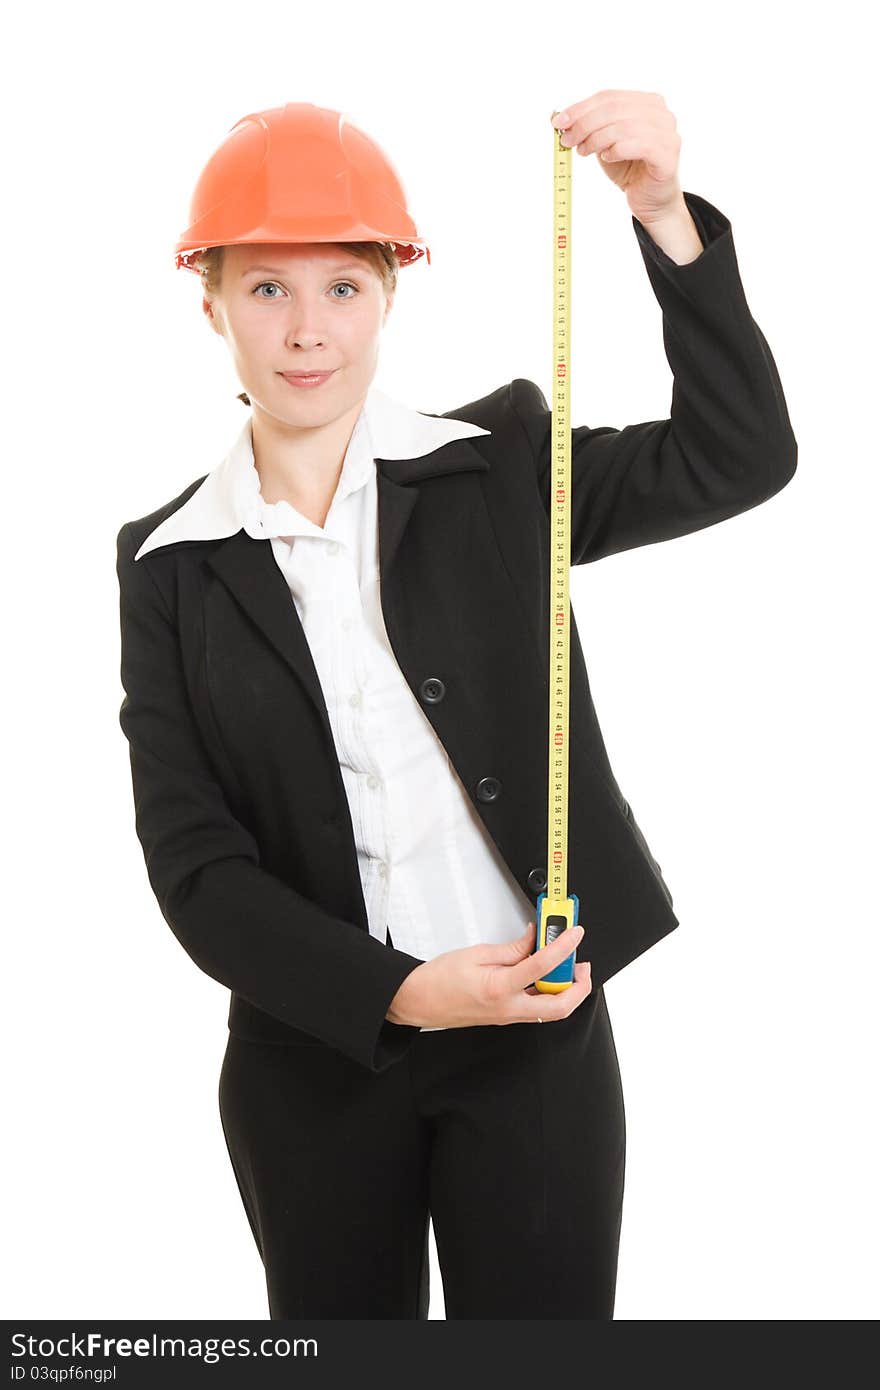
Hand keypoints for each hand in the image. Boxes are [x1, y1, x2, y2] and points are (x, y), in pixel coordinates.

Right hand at [386, 921, 591, 1028]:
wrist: (418, 1001)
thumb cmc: (439, 979)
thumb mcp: (477, 954)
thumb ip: (512, 948)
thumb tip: (534, 939)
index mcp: (500, 988)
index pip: (543, 967)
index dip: (564, 947)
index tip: (575, 933)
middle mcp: (508, 1008)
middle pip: (560, 1006)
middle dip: (579, 986)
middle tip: (581, 963)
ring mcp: (509, 1016)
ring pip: (551, 1011)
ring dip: (566, 990)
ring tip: (566, 966)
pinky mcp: (506, 1016)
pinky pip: (537, 1009)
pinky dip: (548, 992)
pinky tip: (545, 975)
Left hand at [551, 89, 683, 225]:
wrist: (649, 200)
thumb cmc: (628, 168)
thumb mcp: (603, 143)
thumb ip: (589, 127)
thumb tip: (558, 117)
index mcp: (647, 102)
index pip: (609, 97)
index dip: (581, 108)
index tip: (558, 122)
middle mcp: (661, 113)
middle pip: (614, 109)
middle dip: (585, 124)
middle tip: (567, 140)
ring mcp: (668, 133)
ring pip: (624, 127)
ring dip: (596, 139)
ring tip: (583, 152)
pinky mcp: (668, 156)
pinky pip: (638, 146)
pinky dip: (616, 150)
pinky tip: (607, 158)